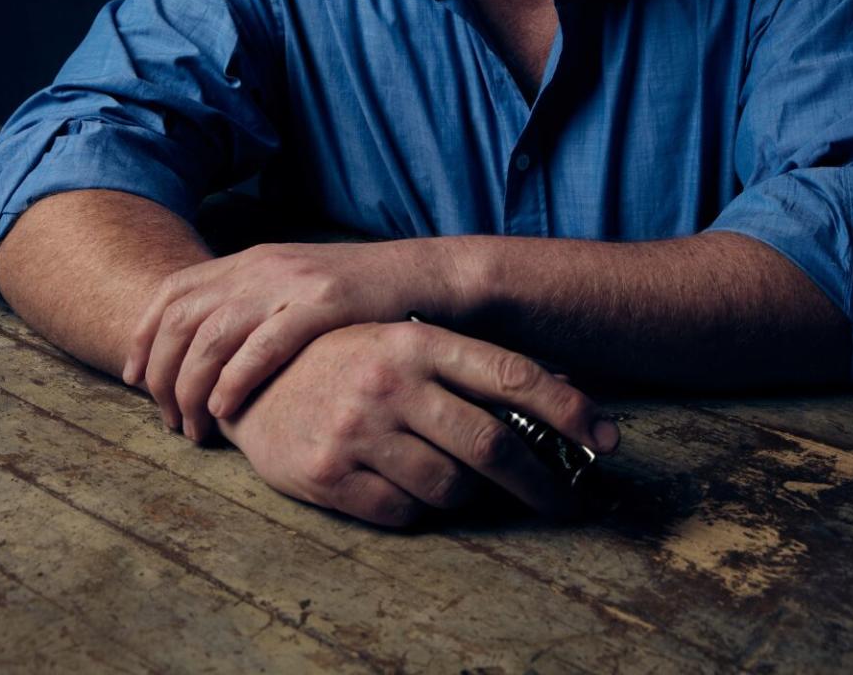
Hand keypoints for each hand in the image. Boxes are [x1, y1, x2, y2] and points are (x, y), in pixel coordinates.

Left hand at [122, 239, 459, 439]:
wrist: (416, 276)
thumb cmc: (351, 297)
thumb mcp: (289, 288)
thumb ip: (246, 306)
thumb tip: (196, 350)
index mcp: (249, 260)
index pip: (173, 292)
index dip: (142, 336)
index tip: (132, 380)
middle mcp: (261, 266)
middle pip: (183, 319)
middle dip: (162, 374)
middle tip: (166, 418)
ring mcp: (290, 284)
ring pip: (213, 335)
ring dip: (193, 387)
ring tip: (194, 426)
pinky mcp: (321, 306)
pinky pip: (262, 346)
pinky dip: (235, 380)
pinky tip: (226, 408)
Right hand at [218, 319, 620, 527]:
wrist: (246, 381)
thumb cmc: (343, 360)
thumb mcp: (403, 344)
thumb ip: (470, 365)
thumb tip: (564, 390)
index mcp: (416, 340)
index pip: (512, 374)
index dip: (568, 409)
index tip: (607, 437)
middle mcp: (390, 380)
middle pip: (492, 444)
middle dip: (540, 482)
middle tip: (563, 502)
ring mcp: (357, 429)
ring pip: (451, 487)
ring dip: (469, 495)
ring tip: (461, 485)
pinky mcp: (327, 475)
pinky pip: (404, 513)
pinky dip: (418, 508)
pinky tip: (406, 487)